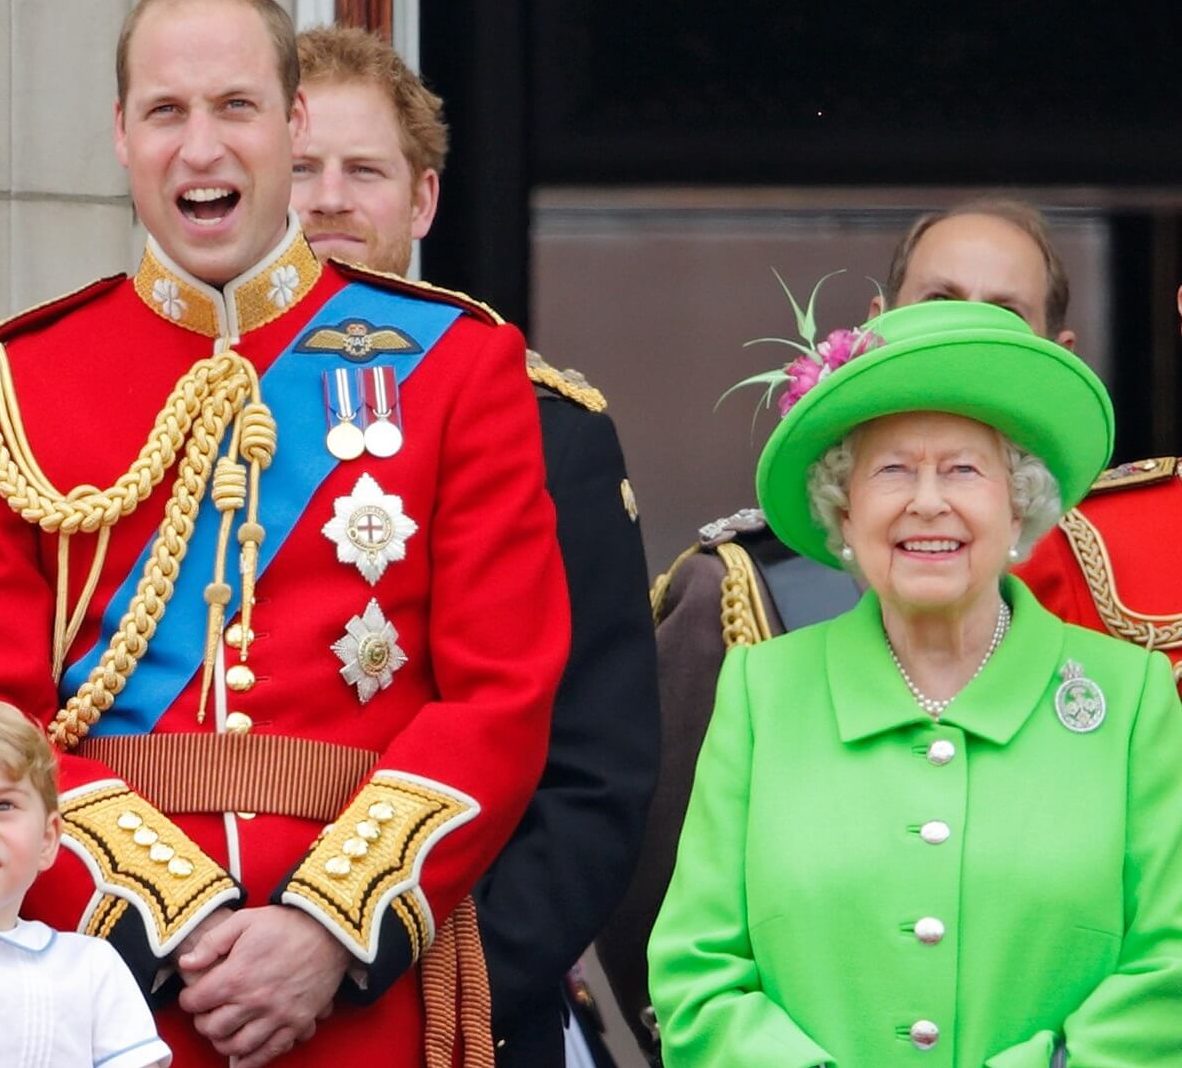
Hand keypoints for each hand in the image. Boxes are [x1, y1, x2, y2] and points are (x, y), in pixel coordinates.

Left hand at [177, 905, 350, 1067]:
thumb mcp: (245, 920)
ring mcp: (276, 1015)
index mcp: (236, 976)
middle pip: (213, 1028)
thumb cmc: (286, 924)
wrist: (329, 930)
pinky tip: (244, 1057)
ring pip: (237, 1045)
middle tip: (208, 1012)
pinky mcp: (296, 1022)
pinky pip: (270, 1052)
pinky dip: (252, 1060)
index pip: (196, 1002)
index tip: (193, 995)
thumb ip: (212, 942)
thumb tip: (186, 963)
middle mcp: (254, 1001)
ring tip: (224, 1031)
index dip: (189, 999)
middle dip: (204, 1021)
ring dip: (223, 1042)